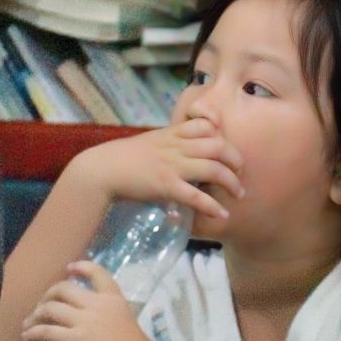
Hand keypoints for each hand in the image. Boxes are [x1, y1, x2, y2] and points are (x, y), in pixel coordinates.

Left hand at [20, 262, 163, 340]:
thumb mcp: (126, 326)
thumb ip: (108, 319)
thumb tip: (86, 324)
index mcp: (115, 300)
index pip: (98, 273)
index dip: (81, 267)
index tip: (69, 268)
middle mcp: (99, 305)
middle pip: (64, 288)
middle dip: (48, 295)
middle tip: (42, 307)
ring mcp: (87, 321)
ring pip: (50, 308)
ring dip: (36, 315)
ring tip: (30, 325)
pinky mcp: (76, 340)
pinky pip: (47, 331)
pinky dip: (33, 333)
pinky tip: (27, 338)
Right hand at [66, 117, 244, 222]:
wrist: (100, 170)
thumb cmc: (120, 158)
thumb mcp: (148, 142)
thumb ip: (167, 143)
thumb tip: (180, 153)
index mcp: (171, 134)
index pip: (205, 126)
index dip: (221, 135)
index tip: (227, 148)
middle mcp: (175, 147)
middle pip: (218, 146)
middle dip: (236, 160)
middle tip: (240, 173)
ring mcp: (172, 166)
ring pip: (214, 169)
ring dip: (231, 183)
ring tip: (239, 194)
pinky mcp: (165, 186)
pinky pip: (195, 195)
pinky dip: (212, 206)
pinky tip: (222, 214)